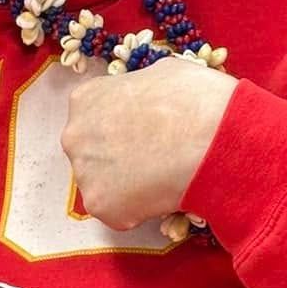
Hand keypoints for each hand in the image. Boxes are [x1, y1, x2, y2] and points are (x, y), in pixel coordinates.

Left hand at [61, 54, 234, 230]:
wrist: (211, 137)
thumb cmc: (194, 100)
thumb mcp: (164, 74)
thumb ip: (141, 93)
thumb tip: (149, 103)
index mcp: (86, 99)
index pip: (96, 120)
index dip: (124, 130)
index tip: (145, 136)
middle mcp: (75, 136)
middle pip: (94, 155)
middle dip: (120, 160)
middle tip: (154, 161)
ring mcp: (84, 172)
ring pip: (104, 186)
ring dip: (128, 187)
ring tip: (163, 177)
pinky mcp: (99, 205)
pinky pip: (118, 212)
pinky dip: (139, 211)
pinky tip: (162, 195)